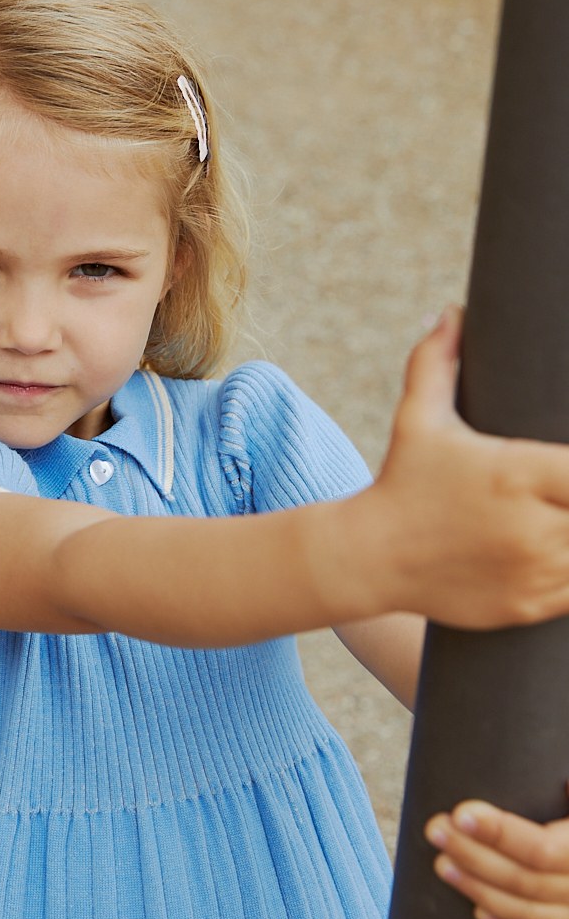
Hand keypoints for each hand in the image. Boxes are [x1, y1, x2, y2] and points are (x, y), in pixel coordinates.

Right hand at [349, 306, 568, 631]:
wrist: (369, 558)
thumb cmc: (402, 480)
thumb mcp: (417, 417)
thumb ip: (437, 361)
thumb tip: (451, 313)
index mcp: (516, 473)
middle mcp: (530, 525)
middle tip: (567, 490)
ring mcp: (532, 571)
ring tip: (563, 512)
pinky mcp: (528, 605)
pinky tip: (560, 545)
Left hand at [425, 793, 568, 918]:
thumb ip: (563, 786)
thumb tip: (550, 767)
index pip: (543, 850)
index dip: (500, 833)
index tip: (459, 813)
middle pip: (528, 882)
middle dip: (475, 856)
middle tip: (434, 829)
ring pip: (532, 914)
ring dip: (480, 890)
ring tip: (442, 864)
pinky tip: (478, 911)